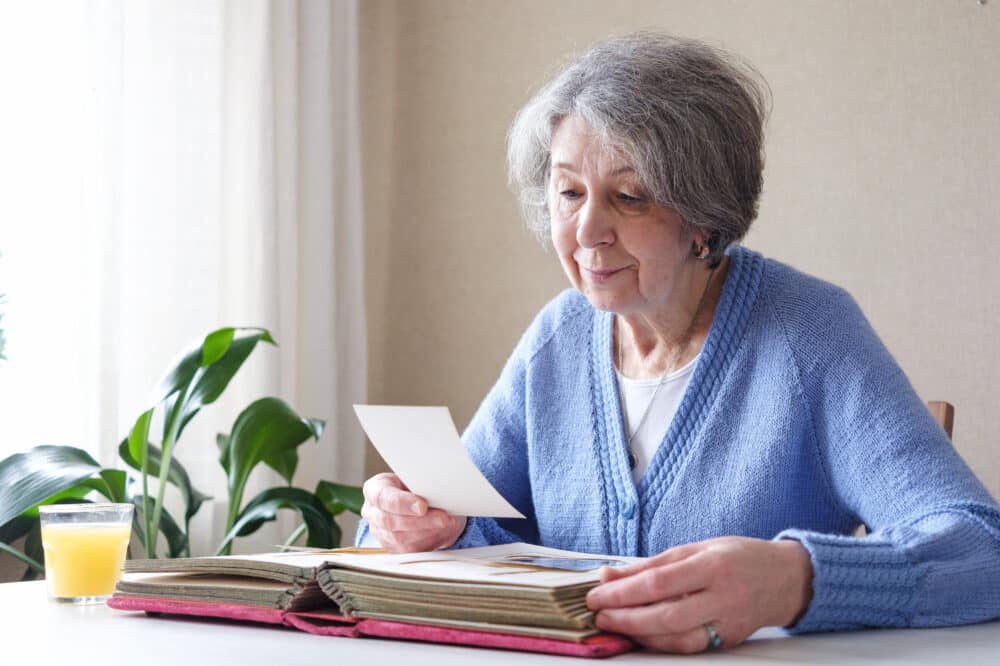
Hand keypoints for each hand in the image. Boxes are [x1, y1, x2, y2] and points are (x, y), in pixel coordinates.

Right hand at [360, 473, 465, 552]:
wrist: (418, 503)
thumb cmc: (415, 488)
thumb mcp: (418, 480)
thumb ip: (424, 486)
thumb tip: (441, 494)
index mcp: (374, 490)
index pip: (382, 497)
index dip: (403, 503)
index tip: (422, 506)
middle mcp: (373, 512)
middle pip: (389, 521)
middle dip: (418, 521)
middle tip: (441, 518)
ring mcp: (381, 533)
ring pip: (399, 538)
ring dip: (426, 532)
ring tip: (444, 524)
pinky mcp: (393, 548)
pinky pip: (409, 550)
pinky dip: (428, 542)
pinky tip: (440, 533)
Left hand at [585, 537, 812, 652]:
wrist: (786, 579)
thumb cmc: (738, 557)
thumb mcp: (696, 548)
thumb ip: (652, 564)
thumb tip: (610, 574)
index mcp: (712, 565)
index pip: (659, 582)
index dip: (623, 591)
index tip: (596, 593)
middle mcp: (722, 596)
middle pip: (666, 615)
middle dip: (626, 618)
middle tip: (599, 615)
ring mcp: (728, 623)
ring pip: (678, 639)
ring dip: (640, 635)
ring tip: (614, 625)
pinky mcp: (729, 641)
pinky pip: (690, 647)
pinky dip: (661, 644)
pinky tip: (641, 636)